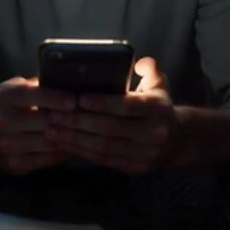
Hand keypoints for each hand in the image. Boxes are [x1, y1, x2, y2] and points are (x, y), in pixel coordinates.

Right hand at [0, 76, 77, 174]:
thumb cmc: (11, 106)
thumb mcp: (17, 89)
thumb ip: (39, 85)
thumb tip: (70, 80)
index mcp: (4, 96)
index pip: (29, 95)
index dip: (53, 98)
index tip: (73, 100)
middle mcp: (1, 120)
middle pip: (42, 121)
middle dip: (67, 119)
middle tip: (87, 116)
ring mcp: (6, 144)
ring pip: (48, 142)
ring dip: (68, 137)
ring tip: (84, 131)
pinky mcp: (14, 163)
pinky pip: (47, 159)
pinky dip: (62, 152)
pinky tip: (72, 145)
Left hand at [45, 57, 182, 174]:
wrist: (177, 141)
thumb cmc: (158, 107)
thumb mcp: (159, 84)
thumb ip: (149, 68)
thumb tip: (138, 61)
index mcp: (158, 108)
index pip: (126, 106)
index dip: (101, 103)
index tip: (78, 98)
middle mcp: (154, 133)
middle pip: (110, 127)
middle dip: (78, 121)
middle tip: (53, 113)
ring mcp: (145, 153)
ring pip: (103, 146)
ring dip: (74, 138)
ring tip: (52, 128)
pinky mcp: (135, 168)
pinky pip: (103, 159)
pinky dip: (81, 151)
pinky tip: (64, 142)